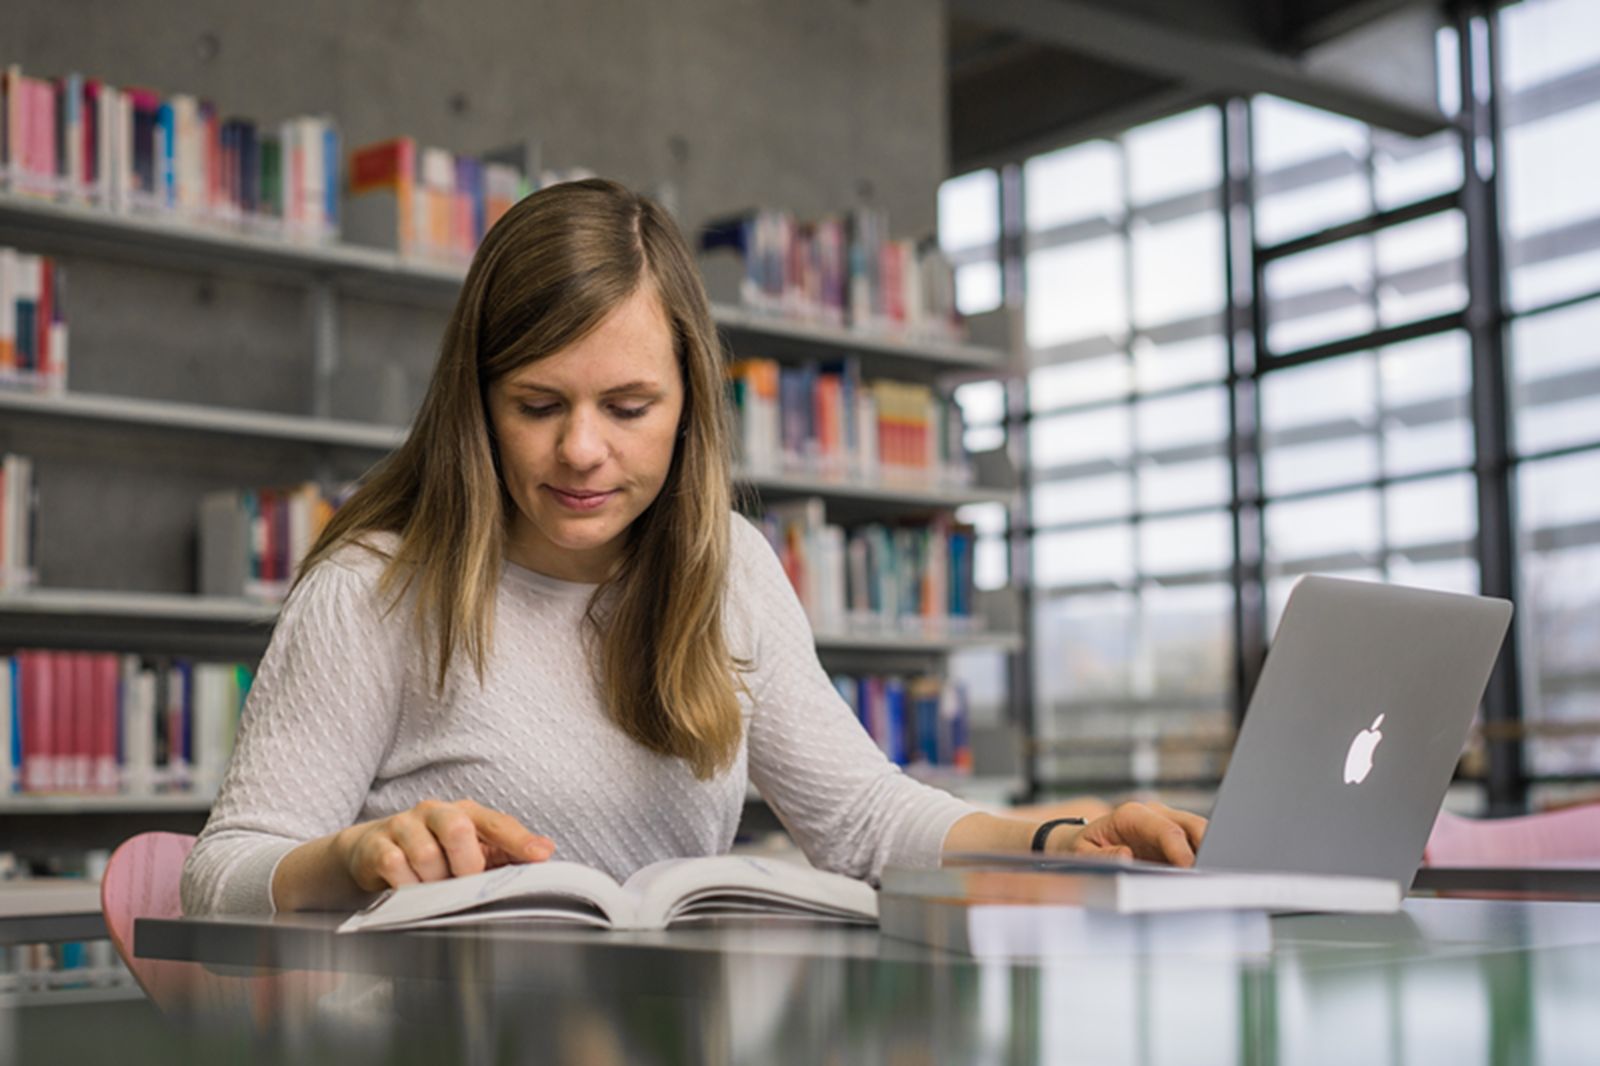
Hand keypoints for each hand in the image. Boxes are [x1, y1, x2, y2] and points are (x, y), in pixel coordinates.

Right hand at [336, 798, 555, 891]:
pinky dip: (407, 886)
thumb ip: (503, 854)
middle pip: (457, 830)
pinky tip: (409, 888)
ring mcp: (404, 825)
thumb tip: (544, 855)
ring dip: (433, 882)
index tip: (540, 856)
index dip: (519, 840)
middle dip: (465, 865)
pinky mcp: (378, 845)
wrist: (371, 850)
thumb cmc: (432, 850)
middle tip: (463, 883)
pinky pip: (397, 867)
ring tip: (433, 887)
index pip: (497, 822)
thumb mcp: (468, 850)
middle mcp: (435, 812)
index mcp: (466, 813)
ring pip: (426, 855)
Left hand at [1050, 801, 1207, 866]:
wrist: (1083, 843)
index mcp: (1132, 815)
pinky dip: (1205, 861)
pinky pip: (1197, 847)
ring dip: (1210, 855)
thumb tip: (1127, 856)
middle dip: (1209, 847)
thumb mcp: (1082, 853)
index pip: (1166, 829)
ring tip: (1215, 880)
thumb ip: (1102, 855)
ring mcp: (1167, 826)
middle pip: (1193, 826)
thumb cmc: (1082, 848)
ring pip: (1201, 834)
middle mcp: (1154, 816)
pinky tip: (1207, 881)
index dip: (1182, 849)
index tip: (1192, 869)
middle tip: (1214, 875)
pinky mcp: (1174, 841)